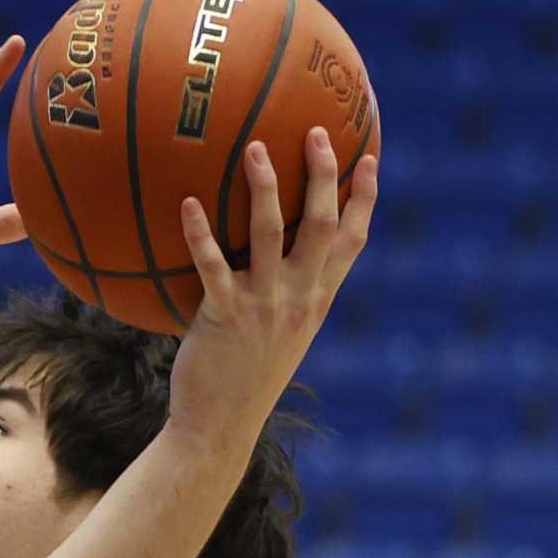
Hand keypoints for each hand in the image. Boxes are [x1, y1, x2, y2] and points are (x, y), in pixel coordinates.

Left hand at [173, 127, 377, 454]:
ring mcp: (264, 305)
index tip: (370, 157)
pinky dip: (200, 233)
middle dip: (323, 175)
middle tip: (316, 131)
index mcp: (316, 299)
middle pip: (323, 225)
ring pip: (271, 234)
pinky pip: (213, 265)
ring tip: (252, 148)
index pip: (354, 241)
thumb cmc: (243, 376)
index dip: (365, 198)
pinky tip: (186, 203)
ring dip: (264, 188)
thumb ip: (284, 295)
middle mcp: (298, 297)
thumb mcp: (277, 334)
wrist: (220, 426)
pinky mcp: (225, 316)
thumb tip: (269, 257)